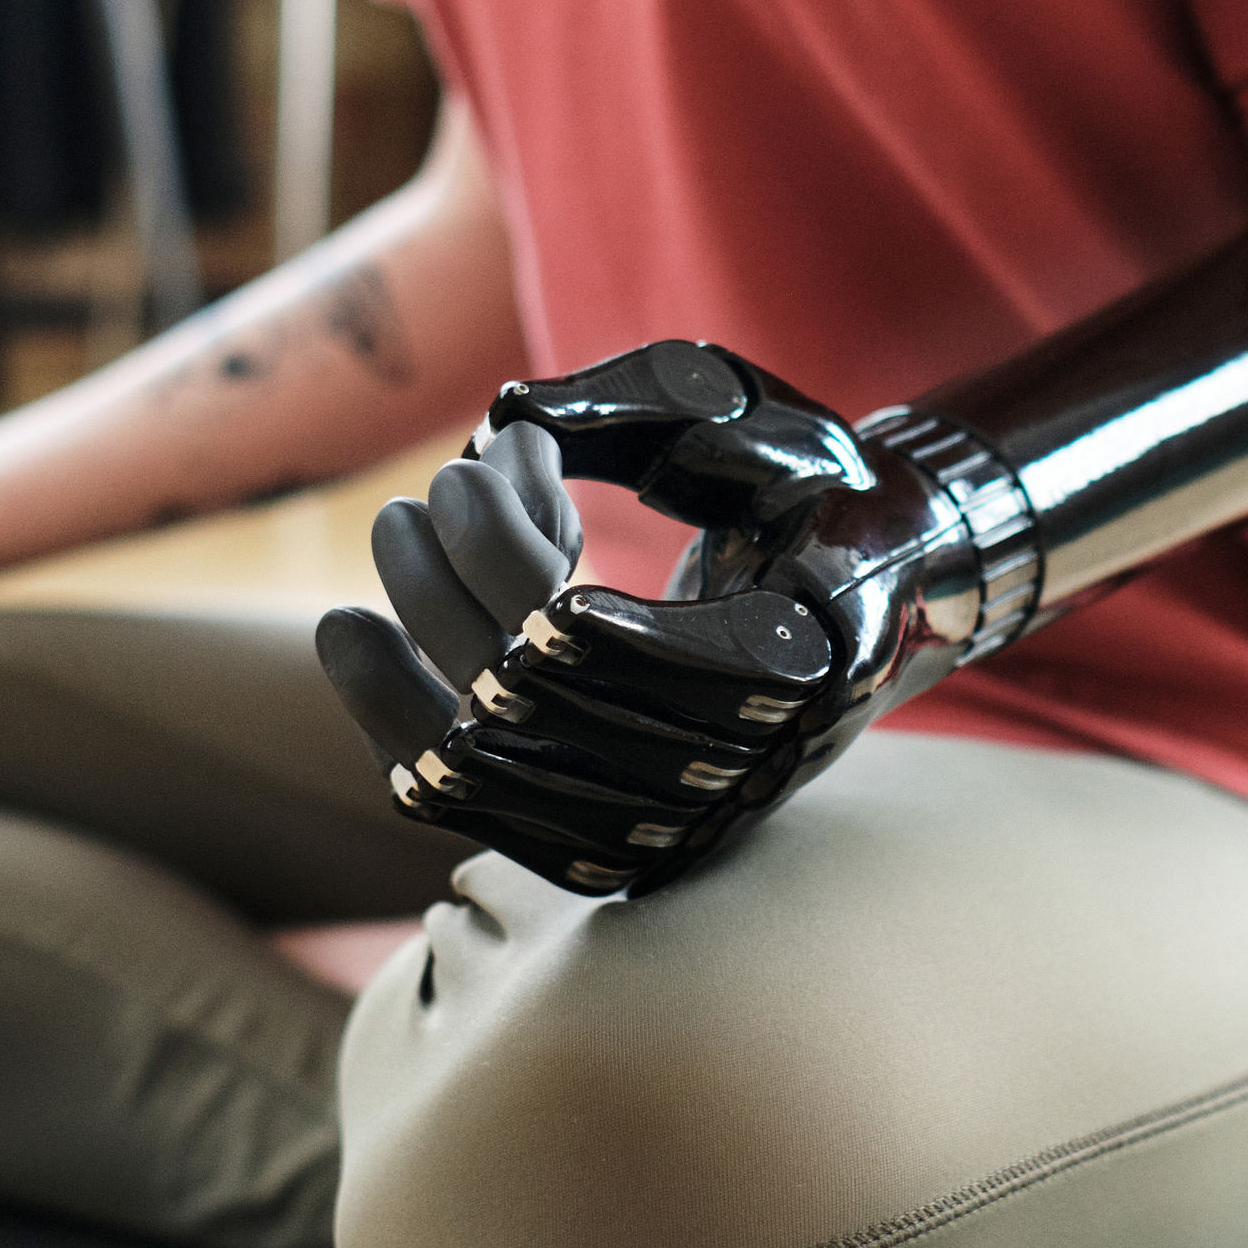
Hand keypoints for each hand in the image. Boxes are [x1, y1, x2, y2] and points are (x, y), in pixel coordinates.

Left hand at [316, 345, 979, 896]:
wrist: (893, 591)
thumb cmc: (806, 482)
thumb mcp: (744, 415)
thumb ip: (629, 405)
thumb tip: (499, 418)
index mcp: (787, 657)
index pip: (587, 633)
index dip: (504, 547)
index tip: (480, 460)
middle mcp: (741, 763)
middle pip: (524, 697)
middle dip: (442, 584)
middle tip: (414, 497)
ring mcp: (686, 819)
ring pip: (492, 782)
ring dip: (397, 683)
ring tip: (355, 596)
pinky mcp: (637, 842)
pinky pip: (494, 823)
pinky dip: (413, 750)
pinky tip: (367, 662)